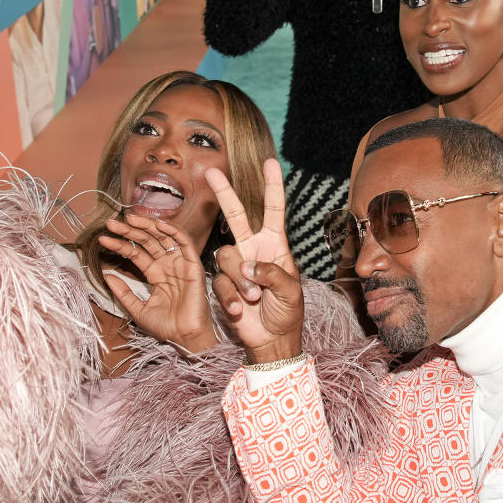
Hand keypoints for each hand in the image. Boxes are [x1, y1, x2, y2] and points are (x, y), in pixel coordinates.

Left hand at [99, 215, 215, 352]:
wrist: (185, 338)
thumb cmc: (165, 327)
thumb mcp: (138, 309)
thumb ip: (123, 293)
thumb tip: (106, 275)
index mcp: (155, 274)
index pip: (136, 254)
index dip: (120, 245)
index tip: (103, 239)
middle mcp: (167, 265)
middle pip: (147, 242)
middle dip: (129, 231)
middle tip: (111, 223)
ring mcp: (180, 264)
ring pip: (163, 238)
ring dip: (147, 226)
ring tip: (130, 219)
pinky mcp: (193, 266)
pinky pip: (184, 244)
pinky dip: (173, 232)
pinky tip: (158, 225)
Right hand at [206, 159, 303, 362]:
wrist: (271, 340)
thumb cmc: (287, 313)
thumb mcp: (291, 292)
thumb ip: (273, 273)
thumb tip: (248, 265)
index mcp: (275, 245)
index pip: (273, 210)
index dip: (272, 186)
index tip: (270, 162)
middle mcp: (253, 249)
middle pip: (236, 215)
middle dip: (224, 193)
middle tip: (210, 172)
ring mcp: (236, 266)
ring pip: (226, 257)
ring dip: (240, 280)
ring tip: (255, 298)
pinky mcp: (223, 284)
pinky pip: (220, 283)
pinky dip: (232, 297)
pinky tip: (242, 310)